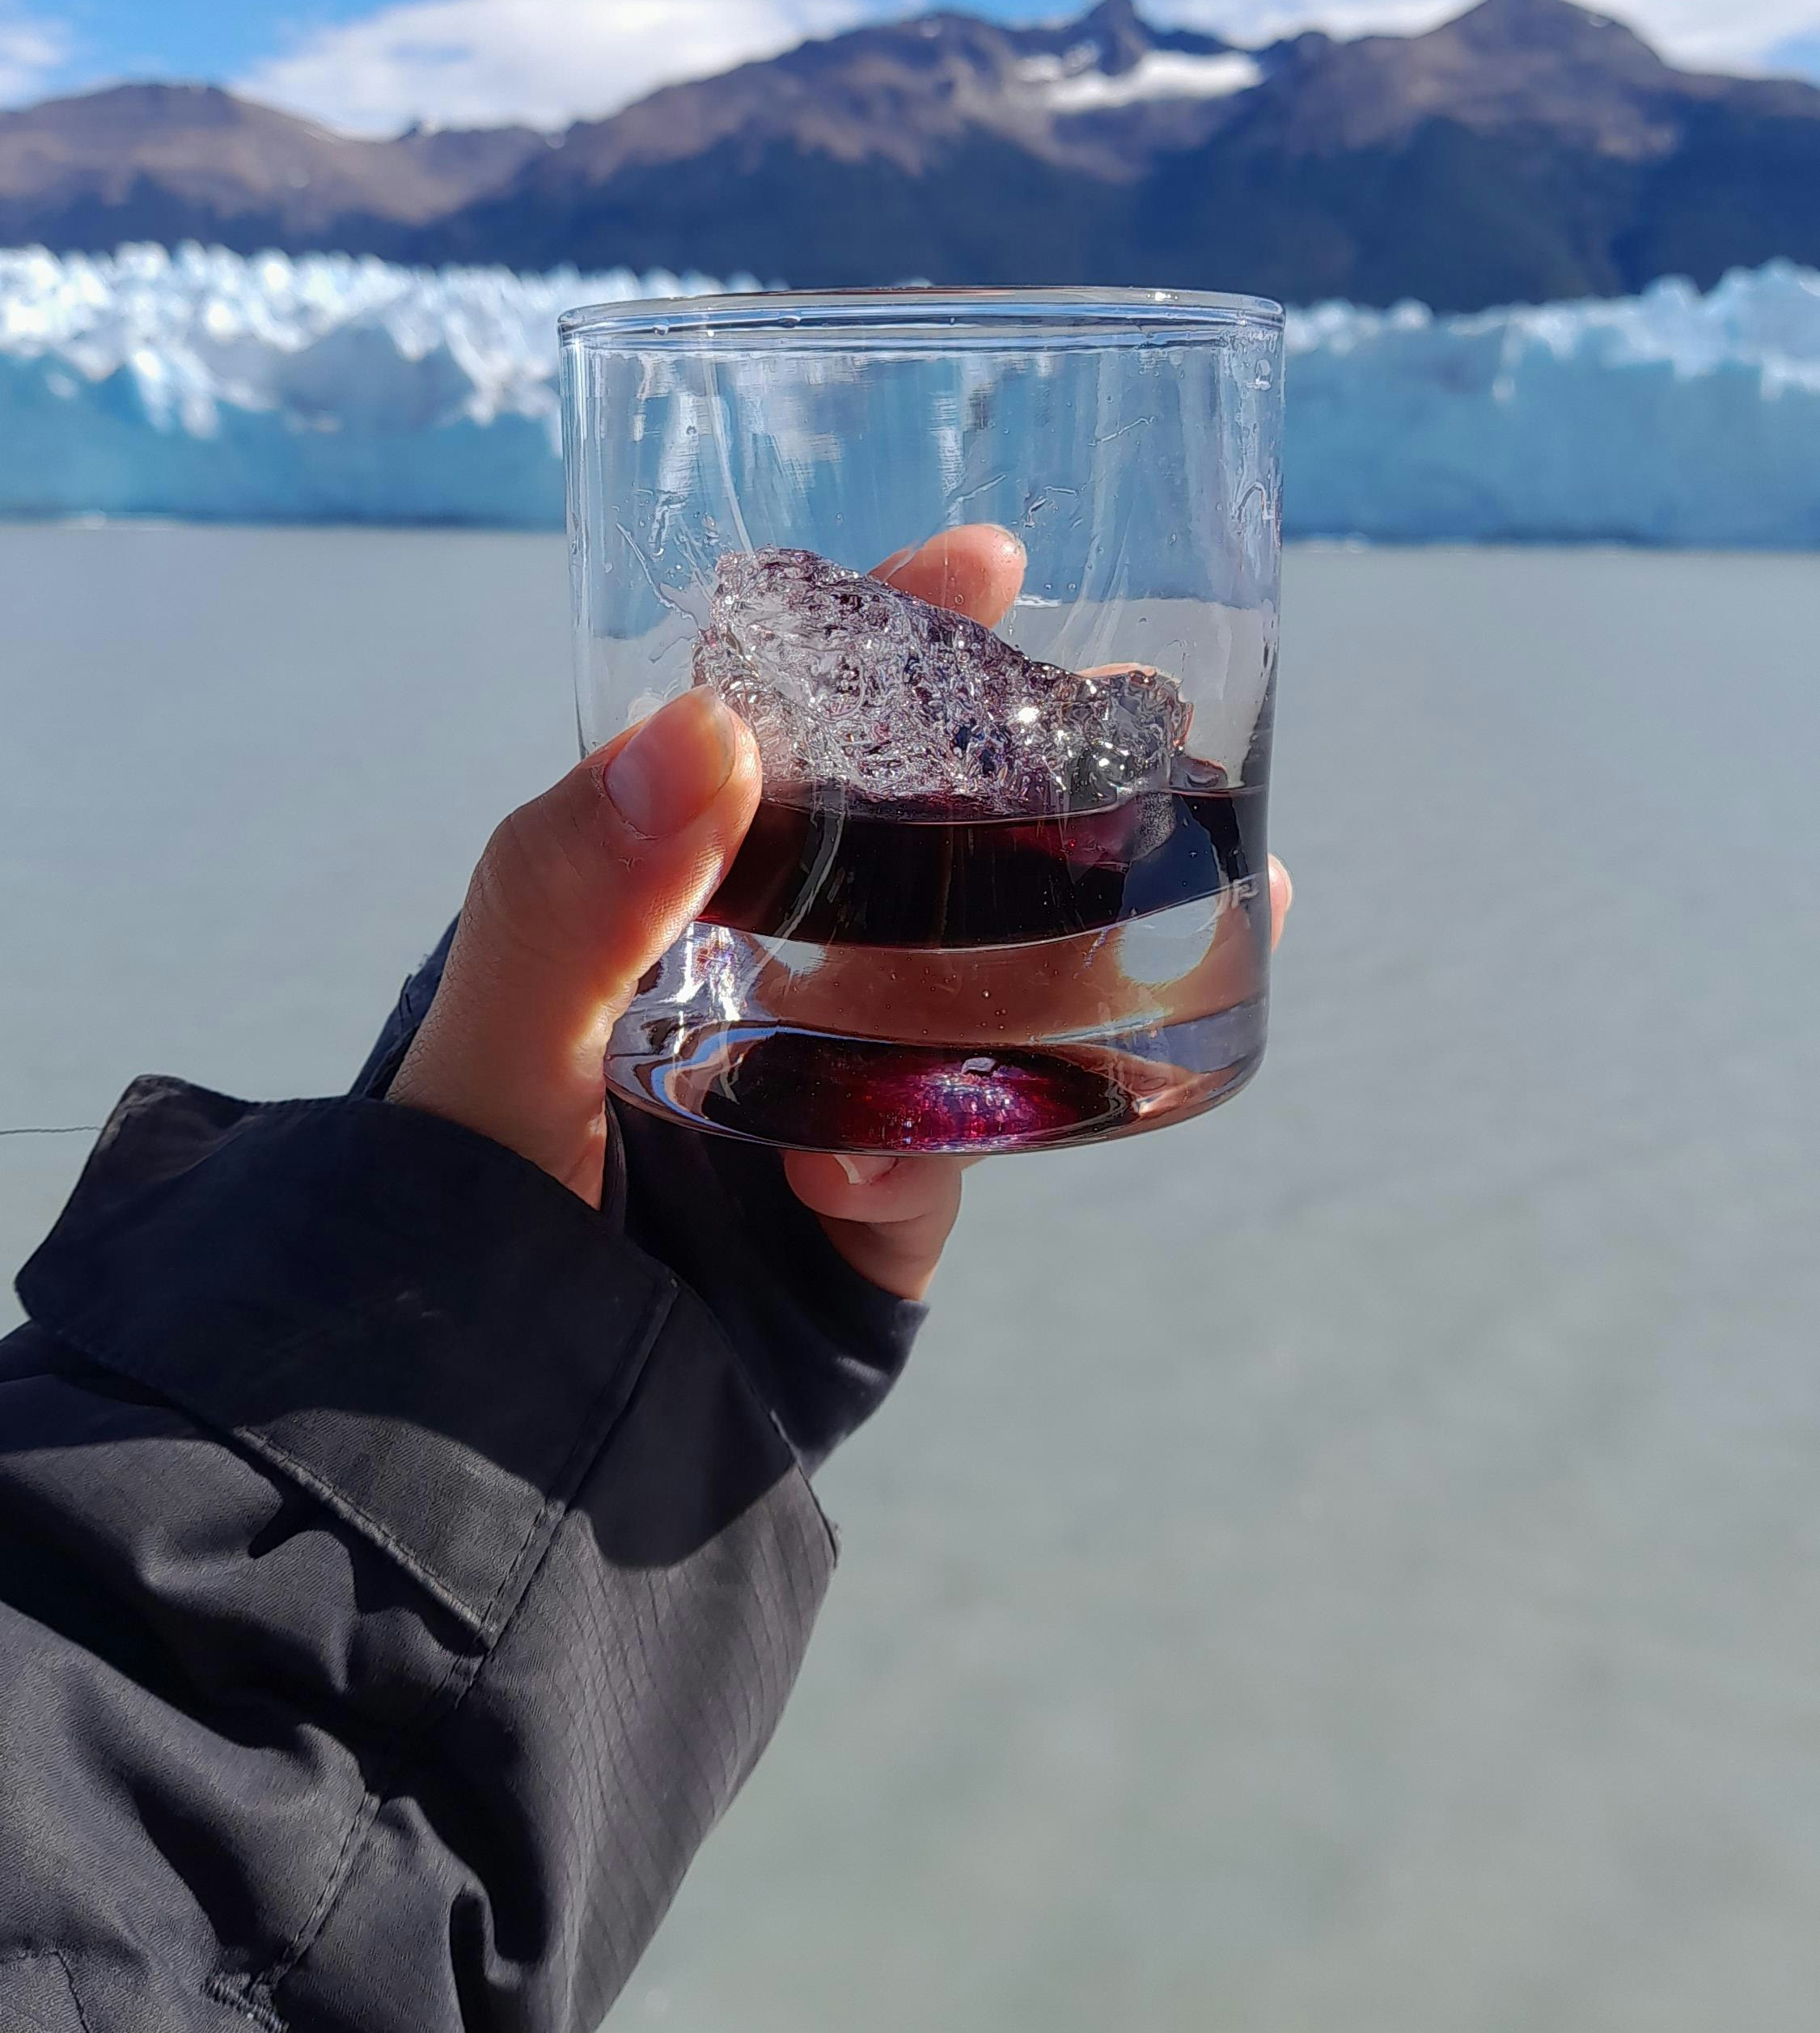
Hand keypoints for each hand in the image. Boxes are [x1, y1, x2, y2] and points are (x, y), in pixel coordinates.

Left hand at [388, 524, 1290, 1301]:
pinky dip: (932, 1151)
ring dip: (1073, 941)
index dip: (882, 639)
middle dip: (1028, 780)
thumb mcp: (487, 1055)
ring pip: (975, 987)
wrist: (476, 1472)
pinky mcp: (872, 1217)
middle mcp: (750, 977)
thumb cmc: (441, 1236)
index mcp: (652, 900)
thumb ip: (570, 900)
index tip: (985, 560)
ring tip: (1210, 891)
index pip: (778, 734)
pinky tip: (863, 1180)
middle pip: (913, 844)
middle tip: (1144, 712)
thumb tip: (708, 723)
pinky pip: (946, 1155)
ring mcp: (822, 1094)